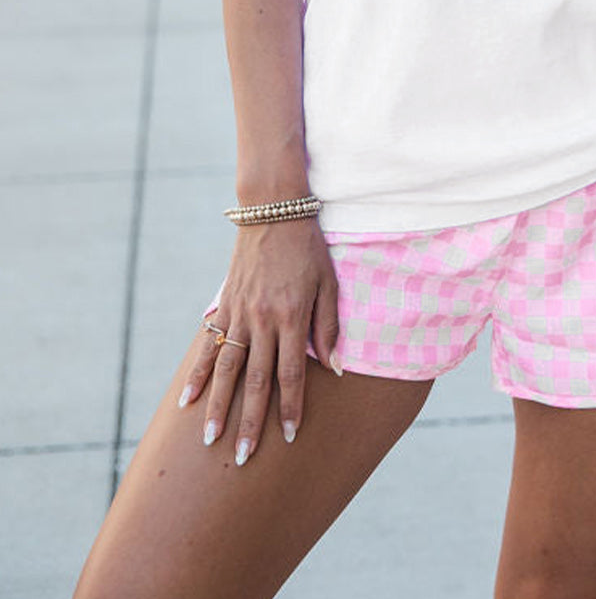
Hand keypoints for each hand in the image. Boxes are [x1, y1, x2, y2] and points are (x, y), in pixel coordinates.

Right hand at [176, 216, 340, 463]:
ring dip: (219, 407)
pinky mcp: (225, 305)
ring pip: (228, 369)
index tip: (290, 437)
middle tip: (243, 458)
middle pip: (256, 380)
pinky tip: (187, 401)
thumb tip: (335, 369)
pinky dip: (199, 374)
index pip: (292, 373)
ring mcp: (240, 313)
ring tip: (211, 440)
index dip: (291, 407)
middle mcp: (263, 319)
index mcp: (293, 316)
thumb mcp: (329, 283)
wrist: (273, 210)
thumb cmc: (309, 248)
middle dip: (251, 421)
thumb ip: (330, 327)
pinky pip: (210, 345)